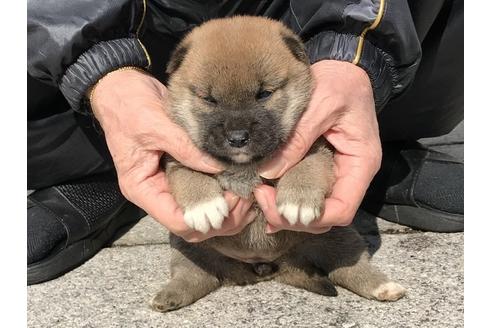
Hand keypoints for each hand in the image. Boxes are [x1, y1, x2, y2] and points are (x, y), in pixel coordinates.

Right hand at [90, 68, 253, 241]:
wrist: (121, 88)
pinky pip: (203, 191)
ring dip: (225, 210)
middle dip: (221, 219)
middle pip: (193, 225)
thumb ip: (187, 149)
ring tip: (246, 193)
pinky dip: (222, 194)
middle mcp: (156, 192)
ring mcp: (168, 184)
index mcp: (142, 189)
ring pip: (201, 213)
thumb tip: (220, 168)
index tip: (230, 201)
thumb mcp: (157, 127)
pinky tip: (240, 186)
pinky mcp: (180, 172)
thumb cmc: (130, 107)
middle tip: (245, 199)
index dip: (206, 219)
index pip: (177, 222)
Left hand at [255, 60, 381, 233]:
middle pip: (327, 217)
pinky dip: (287, 199)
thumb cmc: (340, 83)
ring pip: (316, 209)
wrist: (346, 69)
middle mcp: (351, 174)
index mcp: (360, 163)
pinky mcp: (323, 167)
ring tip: (260, 197)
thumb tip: (266, 173)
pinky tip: (267, 196)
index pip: (342, 210)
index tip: (278, 205)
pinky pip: (308, 193)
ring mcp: (337, 172)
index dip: (311, 217)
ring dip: (288, 211)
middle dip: (293, 217)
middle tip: (261, 197)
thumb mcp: (319, 105)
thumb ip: (297, 140)